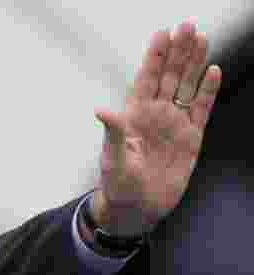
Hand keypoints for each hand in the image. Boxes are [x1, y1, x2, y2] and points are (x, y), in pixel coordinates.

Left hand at [92, 20, 221, 235]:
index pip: (146, 79)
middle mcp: (155, 115)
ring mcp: (174, 124)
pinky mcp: (191, 138)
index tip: (162, 34)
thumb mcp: (112, 158)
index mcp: (134, 116)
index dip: (154, 57)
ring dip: (193, 64)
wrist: (136, 209)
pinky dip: (207, 91)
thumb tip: (101, 109)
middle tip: (186, 27)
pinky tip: (212, 71)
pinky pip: (201, 109)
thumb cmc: (118, 184)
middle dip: (177, 52)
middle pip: (169, 76)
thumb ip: (112, 132)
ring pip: (186, 87)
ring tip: (200, 39)